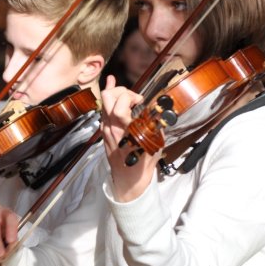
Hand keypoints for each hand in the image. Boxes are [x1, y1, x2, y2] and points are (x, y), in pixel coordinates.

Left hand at [101, 75, 158, 201]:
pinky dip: (110, 99)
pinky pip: (104, 110)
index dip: (131, 96)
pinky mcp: (103, 131)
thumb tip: (160, 111)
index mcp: (124, 130)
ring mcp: (105, 129)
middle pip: (107, 97)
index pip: (119, 105)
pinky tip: (112, 85)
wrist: (128, 180)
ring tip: (126, 92)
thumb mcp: (155, 144)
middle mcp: (111, 127)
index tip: (141, 101)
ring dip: (116, 94)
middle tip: (133, 97)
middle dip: (121, 90)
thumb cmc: (142, 164)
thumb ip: (156, 125)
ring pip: (104, 102)